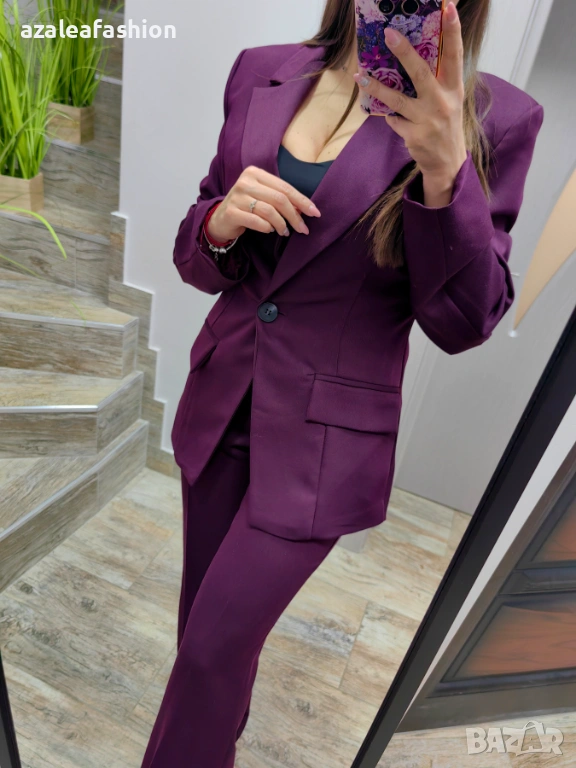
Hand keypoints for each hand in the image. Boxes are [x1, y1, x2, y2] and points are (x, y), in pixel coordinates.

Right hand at [207, 165, 321, 242]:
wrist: (220, 220)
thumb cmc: (247, 207)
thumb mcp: (263, 197)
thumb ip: (281, 198)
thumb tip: (305, 209)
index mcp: (255, 173)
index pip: (285, 187)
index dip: (302, 201)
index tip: (315, 213)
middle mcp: (245, 181)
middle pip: (279, 199)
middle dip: (295, 216)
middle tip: (303, 229)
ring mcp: (237, 196)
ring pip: (269, 211)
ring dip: (282, 224)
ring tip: (285, 232)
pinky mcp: (231, 212)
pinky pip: (257, 222)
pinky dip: (267, 228)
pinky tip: (270, 231)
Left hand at [353, 1, 467, 186]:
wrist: (447, 162)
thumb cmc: (445, 124)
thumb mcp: (448, 100)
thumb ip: (437, 79)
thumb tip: (411, 55)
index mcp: (454, 88)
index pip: (455, 55)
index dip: (453, 31)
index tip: (449, 8)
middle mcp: (443, 102)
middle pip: (421, 73)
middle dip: (404, 52)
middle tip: (388, 33)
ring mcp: (428, 120)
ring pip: (397, 99)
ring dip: (376, 87)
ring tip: (359, 76)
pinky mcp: (414, 135)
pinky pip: (393, 119)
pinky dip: (390, 116)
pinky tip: (391, 116)